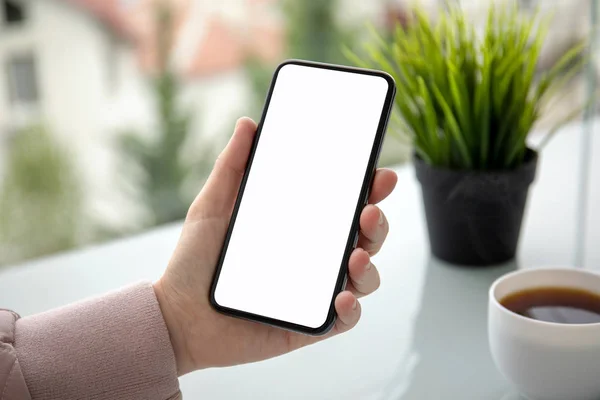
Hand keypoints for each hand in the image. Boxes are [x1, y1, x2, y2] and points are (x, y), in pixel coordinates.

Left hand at [154, 117, 397, 374]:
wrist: (177, 316)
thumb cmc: (194, 262)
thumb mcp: (212, 206)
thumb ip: (231, 166)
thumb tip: (248, 124)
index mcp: (298, 227)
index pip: (343, 205)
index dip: (368, 190)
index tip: (378, 174)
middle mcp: (313, 257)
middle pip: (363, 238)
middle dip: (377, 222)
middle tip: (368, 211)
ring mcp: (314, 291)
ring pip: (364, 277)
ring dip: (370, 265)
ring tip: (355, 256)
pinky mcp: (310, 324)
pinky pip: (345, 319)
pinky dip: (352, 309)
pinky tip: (341, 298)